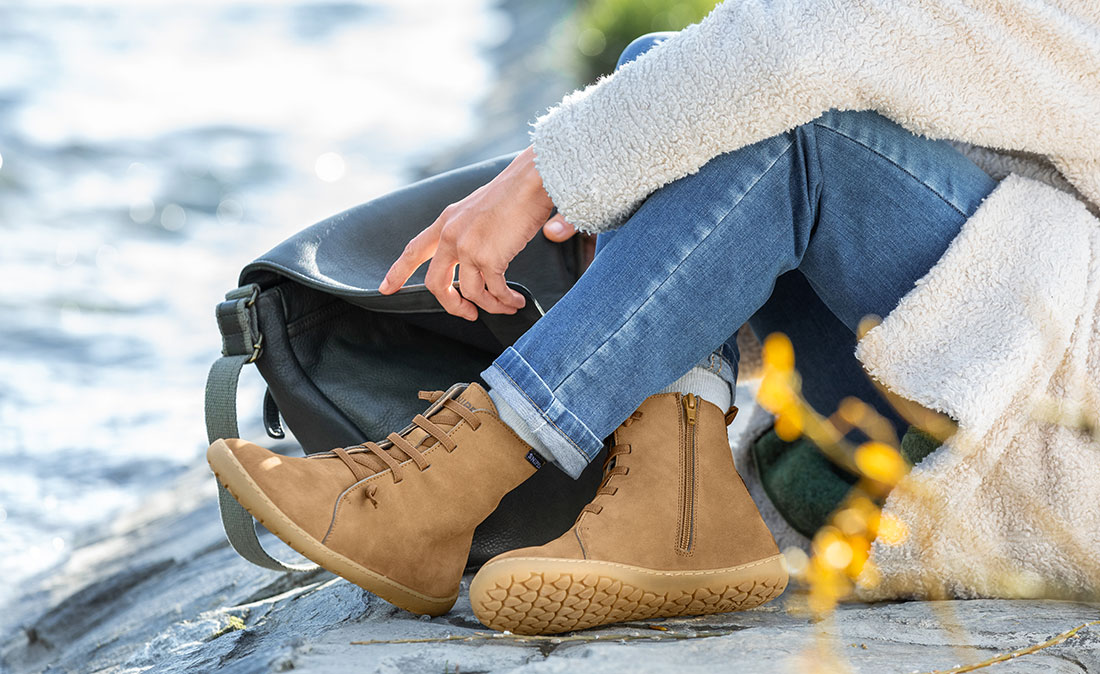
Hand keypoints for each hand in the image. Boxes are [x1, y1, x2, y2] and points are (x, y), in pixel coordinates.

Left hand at [379, 146, 555, 320]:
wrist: (531, 180)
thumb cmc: (513, 194)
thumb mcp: (476, 209)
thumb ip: (467, 231)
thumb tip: (475, 259)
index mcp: (446, 221)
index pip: (415, 250)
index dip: (398, 272)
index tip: (386, 289)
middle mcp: (451, 235)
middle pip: (436, 283)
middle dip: (452, 305)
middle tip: (468, 314)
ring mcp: (467, 247)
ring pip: (470, 292)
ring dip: (490, 306)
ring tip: (506, 306)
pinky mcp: (489, 258)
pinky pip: (494, 291)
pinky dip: (506, 301)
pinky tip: (516, 301)